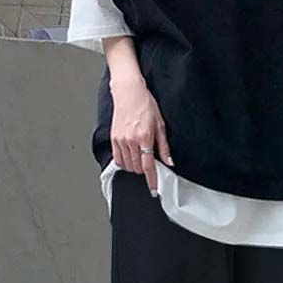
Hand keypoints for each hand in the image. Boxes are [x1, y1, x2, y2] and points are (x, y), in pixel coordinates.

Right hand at [109, 74, 172, 196]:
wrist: (129, 93)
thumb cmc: (145, 105)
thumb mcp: (160, 125)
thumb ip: (164, 146)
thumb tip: (169, 161)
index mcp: (145, 137)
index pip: (148, 166)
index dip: (152, 180)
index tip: (154, 189)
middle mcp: (131, 140)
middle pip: (138, 168)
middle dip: (145, 170)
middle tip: (151, 164)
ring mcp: (120, 140)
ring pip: (128, 166)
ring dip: (135, 167)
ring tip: (141, 158)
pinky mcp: (113, 139)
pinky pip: (118, 159)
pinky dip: (125, 162)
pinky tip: (131, 157)